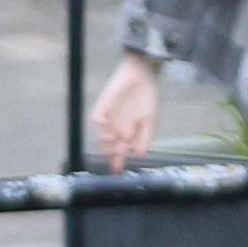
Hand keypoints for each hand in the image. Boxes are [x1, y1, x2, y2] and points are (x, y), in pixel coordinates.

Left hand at [87, 51, 164, 174]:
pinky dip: (101, 126)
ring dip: (105, 142)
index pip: (120, 149)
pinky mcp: (103, 106)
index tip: (119, 170)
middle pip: (110, 144)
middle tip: (115, 164)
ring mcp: (108, 116)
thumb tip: (141, 155)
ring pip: (102, 133)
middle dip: (111, 155)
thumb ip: (145, 137)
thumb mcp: (150, 120)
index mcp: (127, 130)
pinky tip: (108, 132)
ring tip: (112, 147)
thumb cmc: (147, 97)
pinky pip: (97, 117)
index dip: (119, 160)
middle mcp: (116, 125)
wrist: (142, 76)